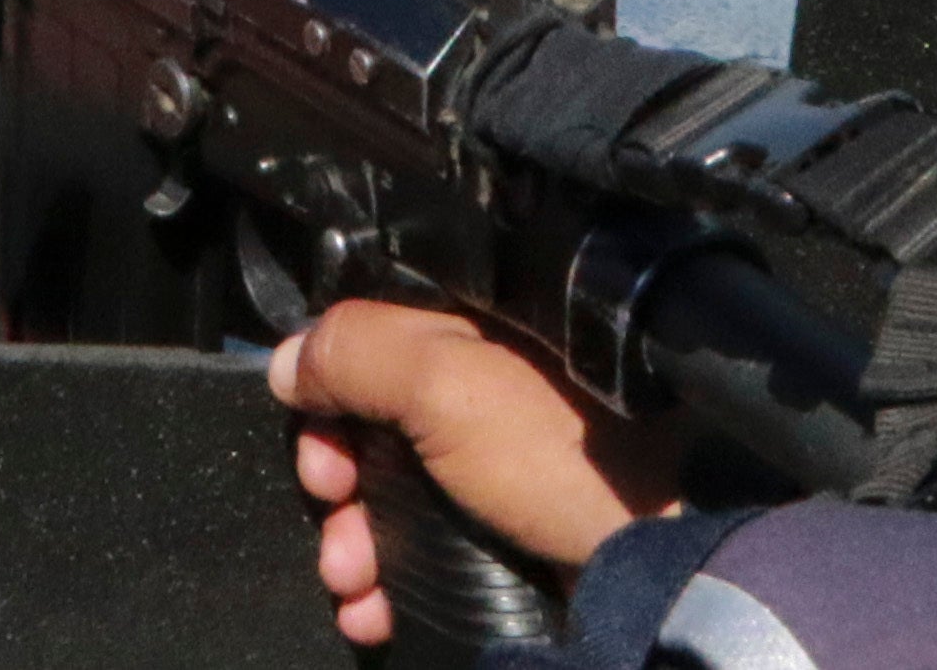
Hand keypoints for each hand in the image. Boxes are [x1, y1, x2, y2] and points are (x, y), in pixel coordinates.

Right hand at [269, 302, 677, 646]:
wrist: (647, 555)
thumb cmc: (560, 451)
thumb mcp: (446, 380)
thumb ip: (358, 353)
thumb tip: (289, 359)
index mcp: (473, 327)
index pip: (367, 344)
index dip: (328, 396)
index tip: (322, 448)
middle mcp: (480, 383)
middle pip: (369, 425)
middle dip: (336, 484)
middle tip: (336, 520)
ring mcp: (493, 458)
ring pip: (391, 491)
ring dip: (354, 542)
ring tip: (351, 584)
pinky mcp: (502, 521)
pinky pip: (422, 542)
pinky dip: (388, 578)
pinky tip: (371, 609)